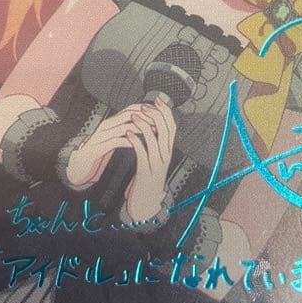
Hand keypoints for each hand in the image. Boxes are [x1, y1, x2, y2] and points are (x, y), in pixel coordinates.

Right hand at [63, 102, 162, 189]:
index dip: (145, 110)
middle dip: (145, 117)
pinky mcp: (98, 147)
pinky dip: (127, 141)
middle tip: (159, 122)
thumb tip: (142, 124)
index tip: (158, 114)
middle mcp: (106, 125)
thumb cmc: (97, 150)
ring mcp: (101, 135)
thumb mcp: (112, 137)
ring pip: (124, 127)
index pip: (130, 109)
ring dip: (139, 129)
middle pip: (129, 115)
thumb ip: (124, 129)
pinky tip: (136, 144)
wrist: (79, 162)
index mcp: (111, 121)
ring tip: (152, 132)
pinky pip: (115, 142)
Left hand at [124, 98, 176, 221]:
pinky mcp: (146, 171)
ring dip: (144, 125)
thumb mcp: (155, 158)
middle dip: (156, 115)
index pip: (172, 127)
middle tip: (145, 105)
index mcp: (168, 151)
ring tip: (135, 116)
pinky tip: (129, 134)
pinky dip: (136, 141)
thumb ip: (156, 143)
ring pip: (155, 140)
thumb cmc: (148, 177)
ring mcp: (157, 164)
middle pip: (165, 130)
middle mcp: (165, 156)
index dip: (166, 112)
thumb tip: (153, 123)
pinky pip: (142, 153)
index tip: (158, 100)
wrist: (146, 202)